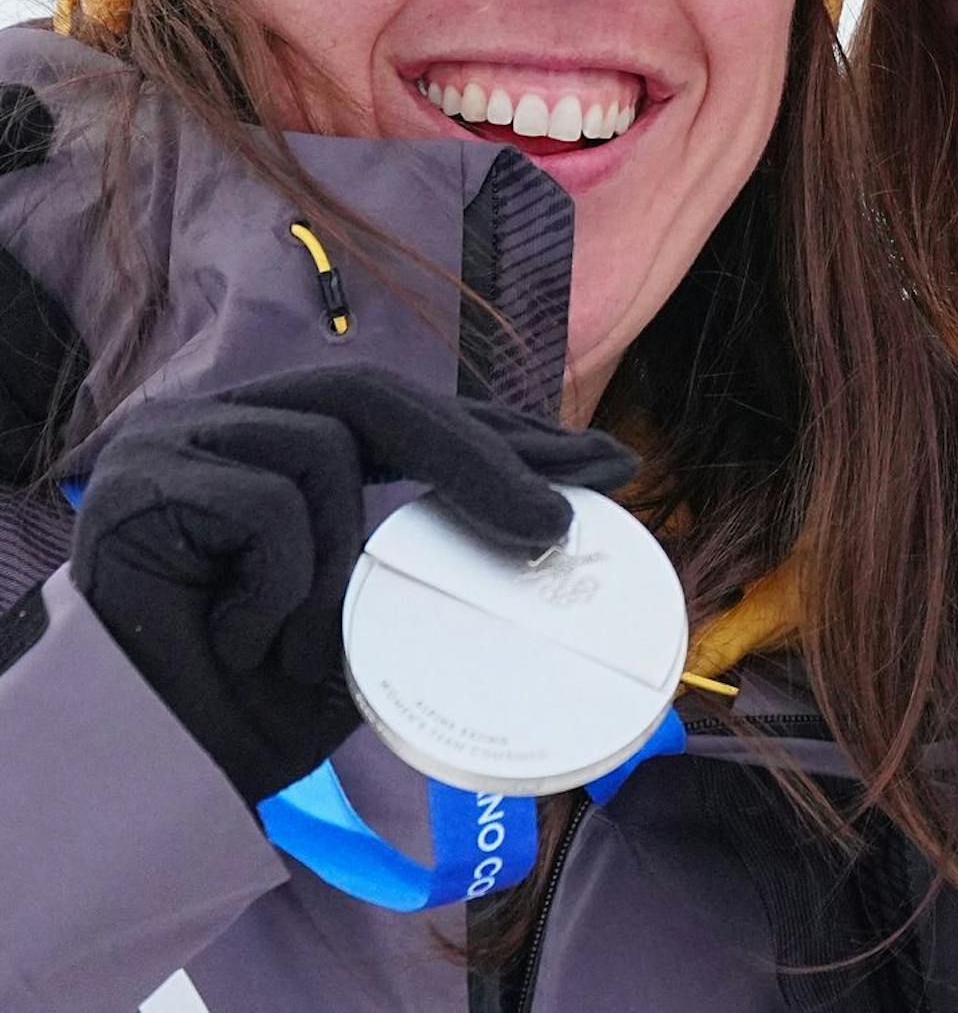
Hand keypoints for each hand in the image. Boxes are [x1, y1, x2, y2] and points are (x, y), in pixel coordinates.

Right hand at [72, 368, 637, 804]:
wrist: (135, 777)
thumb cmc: (242, 704)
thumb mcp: (362, 628)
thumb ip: (419, 566)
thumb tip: (540, 537)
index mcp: (281, 438)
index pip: (411, 414)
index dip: (506, 431)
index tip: (604, 460)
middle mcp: (229, 419)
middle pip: (380, 398)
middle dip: (484, 456)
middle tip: (559, 526)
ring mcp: (178, 438)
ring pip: (327, 453)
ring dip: (337, 565)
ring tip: (298, 646)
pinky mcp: (142, 479)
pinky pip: (268, 508)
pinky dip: (277, 587)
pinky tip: (240, 640)